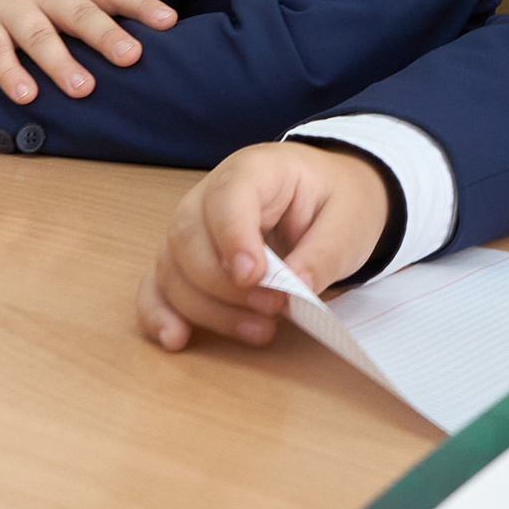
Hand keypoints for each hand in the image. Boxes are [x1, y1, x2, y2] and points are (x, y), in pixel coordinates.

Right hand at [0, 0, 176, 104]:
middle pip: (78, 11)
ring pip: (38, 33)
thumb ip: (106, 12)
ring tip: (82, 89)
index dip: (141, 4)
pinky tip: (26, 95)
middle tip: (130, 56)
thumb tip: (158, 43)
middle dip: (104, 34)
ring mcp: (14, 8)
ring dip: (60, 62)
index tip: (167, 21)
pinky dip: (9, 73)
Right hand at [136, 141, 392, 351]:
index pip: (227, 196)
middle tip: (274, 308)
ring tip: (260, 331)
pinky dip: (159, 314)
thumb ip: (324, 252)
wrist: (326, 200)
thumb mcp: (350, 221)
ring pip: (172, 269)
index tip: (253, 276)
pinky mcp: (184, 262)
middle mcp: (208, 195)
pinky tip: (176, 338)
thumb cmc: (335, 203)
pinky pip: (158, 286)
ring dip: (208, 309)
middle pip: (188, 237)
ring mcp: (191, 229)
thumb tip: (297, 287)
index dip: (232, 237)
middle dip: (225, 285)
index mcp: (254, 170)